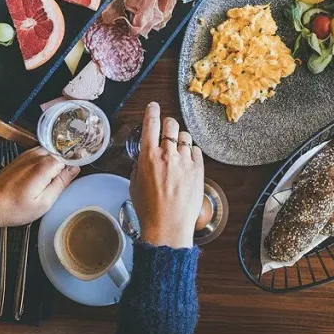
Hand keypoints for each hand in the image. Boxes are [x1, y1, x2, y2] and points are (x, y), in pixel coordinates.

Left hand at [0, 147, 78, 235]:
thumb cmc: (13, 208)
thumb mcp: (43, 203)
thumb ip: (61, 183)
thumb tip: (75, 169)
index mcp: (44, 165)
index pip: (70, 158)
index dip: (72, 168)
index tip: (70, 180)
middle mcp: (36, 155)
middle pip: (60, 155)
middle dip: (62, 168)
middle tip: (56, 186)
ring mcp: (28, 154)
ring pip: (50, 155)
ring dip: (52, 167)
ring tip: (45, 185)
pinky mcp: (21, 157)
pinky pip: (40, 157)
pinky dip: (42, 166)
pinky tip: (36, 181)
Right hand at [129, 103, 203, 248]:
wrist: (167, 226)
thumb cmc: (149, 209)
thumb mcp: (134, 184)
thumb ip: (139, 166)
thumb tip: (144, 157)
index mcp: (148, 156)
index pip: (150, 124)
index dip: (152, 111)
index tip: (153, 106)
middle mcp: (167, 155)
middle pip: (171, 124)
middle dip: (168, 126)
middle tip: (167, 132)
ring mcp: (184, 162)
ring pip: (185, 136)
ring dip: (180, 140)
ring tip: (178, 151)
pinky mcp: (198, 170)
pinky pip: (196, 151)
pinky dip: (192, 153)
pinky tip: (187, 162)